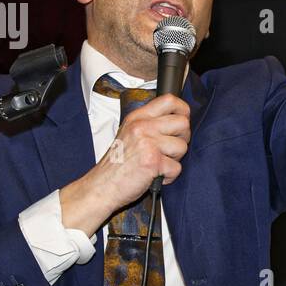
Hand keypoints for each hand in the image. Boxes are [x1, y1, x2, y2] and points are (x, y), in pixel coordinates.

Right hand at [59, 94, 191, 234]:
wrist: (102, 185)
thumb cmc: (117, 163)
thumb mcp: (129, 133)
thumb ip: (149, 124)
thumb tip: (178, 120)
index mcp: (138, 118)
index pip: (169, 100)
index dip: (183, 111)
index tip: (181, 122)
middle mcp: (142, 127)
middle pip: (183, 123)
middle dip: (183, 138)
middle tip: (170, 149)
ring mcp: (148, 143)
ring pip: (182, 147)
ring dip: (175, 159)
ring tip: (159, 164)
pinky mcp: (153, 162)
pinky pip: (177, 168)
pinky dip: (169, 176)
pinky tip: (155, 176)